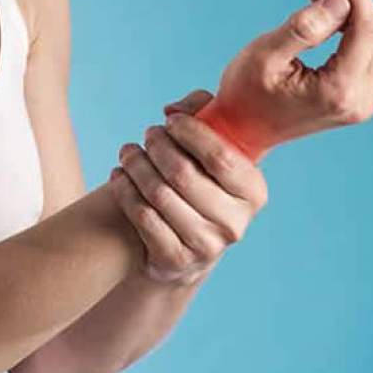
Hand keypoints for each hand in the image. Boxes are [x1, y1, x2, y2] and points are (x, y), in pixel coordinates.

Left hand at [107, 89, 268, 285]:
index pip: (219, 156)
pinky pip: (142, 217)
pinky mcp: (175, 260)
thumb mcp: (213, 154)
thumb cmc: (201, 184)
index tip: (169, 120)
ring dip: (136, 166)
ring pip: (159, 194)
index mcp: (253, 193)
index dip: (189, 132)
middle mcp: (234, 223)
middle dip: (157, 147)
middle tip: (146, 135)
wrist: (187, 246)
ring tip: (127, 152)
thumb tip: (174, 111)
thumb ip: (203, 116)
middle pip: (183, 174)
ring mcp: (206, 246)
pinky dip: (125, 191)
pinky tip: (119, 176)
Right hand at [194, 0, 372, 160]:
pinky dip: (358, 30)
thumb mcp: (264, 54)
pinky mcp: (360, 99)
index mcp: (338, 91)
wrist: (241, 133)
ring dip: (358, 13)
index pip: (368, 28)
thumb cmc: (244, 93)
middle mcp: (360, 101)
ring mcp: (364, 103)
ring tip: (317, 4)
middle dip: (355, 0)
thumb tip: (342, 1)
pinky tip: (328, 23)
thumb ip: (304, 26)